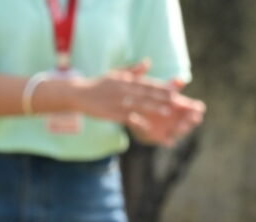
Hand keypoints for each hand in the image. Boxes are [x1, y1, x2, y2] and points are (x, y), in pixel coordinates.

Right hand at [70, 64, 204, 137]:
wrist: (79, 94)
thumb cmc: (99, 84)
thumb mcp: (116, 73)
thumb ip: (133, 70)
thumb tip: (148, 62)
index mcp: (126, 80)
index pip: (147, 83)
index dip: (161, 87)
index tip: (173, 90)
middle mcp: (124, 89)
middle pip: (146, 93)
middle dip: (161, 97)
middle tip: (176, 100)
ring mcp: (118, 101)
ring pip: (140, 105)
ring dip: (154, 108)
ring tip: (167, 112)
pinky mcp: (112, 113)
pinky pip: (128, 117)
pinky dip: (138, 121)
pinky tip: (148, 126)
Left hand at [124, 79, 205, 145]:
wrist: (139, 113)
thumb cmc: (155, 99)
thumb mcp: (163, 92)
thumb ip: (172, 87)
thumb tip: (180, 79)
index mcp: (184, 107)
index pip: (197, 109)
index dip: (197, 110)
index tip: (196, 109)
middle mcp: (180, 119)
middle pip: (191, 122)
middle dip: (191, 120)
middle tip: (191, 118)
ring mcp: (172, 129)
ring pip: (181, 131)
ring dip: (182, 129)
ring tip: (180, 126)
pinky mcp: (163, 137)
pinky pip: (167, 141)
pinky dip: (168, 141)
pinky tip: (168, 141)